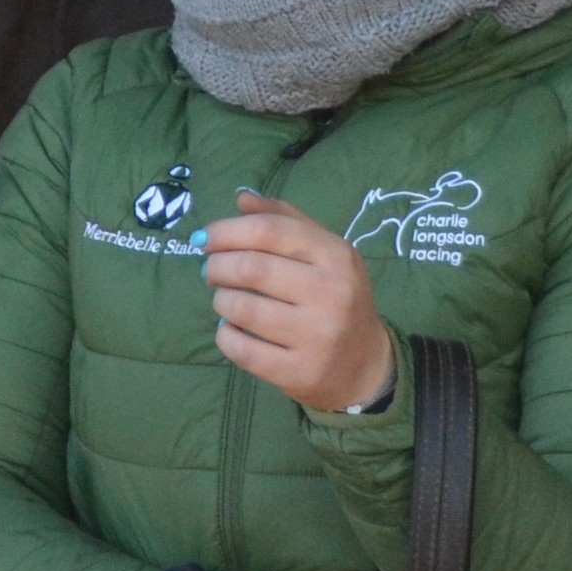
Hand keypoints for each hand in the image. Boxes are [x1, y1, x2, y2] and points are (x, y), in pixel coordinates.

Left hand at [203, 193, 396, 413]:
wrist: (365, 366)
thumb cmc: (337, 298)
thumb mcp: (325, 253)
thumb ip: (285, 221)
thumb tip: (241, 199)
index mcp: (336, 256)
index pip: (270, 231)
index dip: (228, 231)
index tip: (206, 238)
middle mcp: (331, 293)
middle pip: (251, 268)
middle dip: (217, 266)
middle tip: (210, 271)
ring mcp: (317, 335)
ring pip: (242, 309)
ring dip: (220, 301)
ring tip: (225, 300)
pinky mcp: (300, 372)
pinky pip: (242, 350)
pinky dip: (225, 336)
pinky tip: (231, 330)